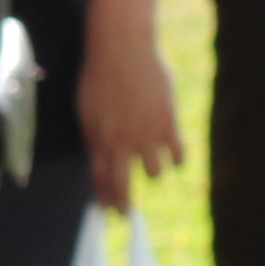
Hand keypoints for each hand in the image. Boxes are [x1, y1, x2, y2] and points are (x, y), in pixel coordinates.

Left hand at [80, 21, 187, 213]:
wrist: (121, 49)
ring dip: (154, 174)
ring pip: (153, 173)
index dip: (103, 197)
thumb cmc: (99, 74)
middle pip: (122, 186)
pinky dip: (177, 159)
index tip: (107, 209)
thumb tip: (101, 156)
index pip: (98, 179)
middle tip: (127, 216)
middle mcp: (119, 143)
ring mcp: (145, 135)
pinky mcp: (167, 123)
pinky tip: (175, 160)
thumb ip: (96, 134)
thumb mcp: (87, 109)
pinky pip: (177, 154)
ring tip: (154, 171)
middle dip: (124, 205)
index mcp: (96, 139)